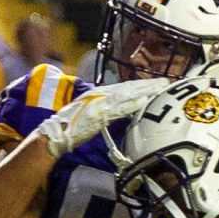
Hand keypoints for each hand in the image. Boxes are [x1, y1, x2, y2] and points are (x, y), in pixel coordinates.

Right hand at [32, 78, 166, 158]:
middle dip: (146, 85)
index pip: (123, 88)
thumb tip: (121, 112)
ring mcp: (97, 104)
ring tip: (159, 88)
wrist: (53, 136)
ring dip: (144, 92)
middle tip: (165, 82)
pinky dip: (131, 105)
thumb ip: (105, 112)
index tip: (154, 84)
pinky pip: (118, 109)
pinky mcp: (97, 115)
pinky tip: (144, 102)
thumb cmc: (69, 129)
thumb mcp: (89, 117)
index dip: (139, 86)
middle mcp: (98, 95)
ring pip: (126, 95)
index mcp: (96, 94)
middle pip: (127, 88)